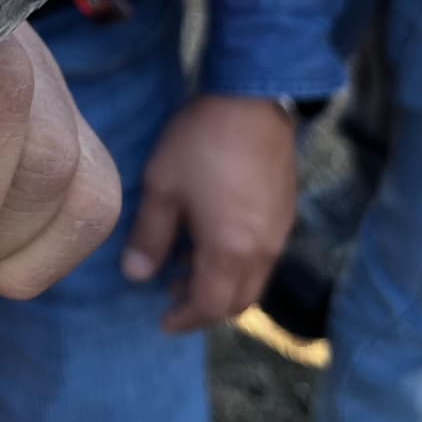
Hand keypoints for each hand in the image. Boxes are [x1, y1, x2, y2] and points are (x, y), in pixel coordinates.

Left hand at [121, 96, 295, 333]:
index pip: (211, 306)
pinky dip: (237, 262)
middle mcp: (263, 250)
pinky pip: (263, 256)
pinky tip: (212, 236)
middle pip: (237, 300)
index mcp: (231, 251)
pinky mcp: (285, 212)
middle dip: (205, 305)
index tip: (162, 321)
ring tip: (185, 264)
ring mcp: (279, 231)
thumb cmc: (201, 143)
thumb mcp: (162, 187)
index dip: (185, 318)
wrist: (252, 100)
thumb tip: (136, 276)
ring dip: (222, 283)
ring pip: (253, 279)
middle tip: (171, 294)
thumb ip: (149, 237)